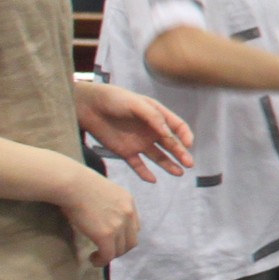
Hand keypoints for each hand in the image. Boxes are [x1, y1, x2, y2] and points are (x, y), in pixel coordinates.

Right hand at [61, 167, 141, 265]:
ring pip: (121, 250)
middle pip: (131, 240)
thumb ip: (109, 205)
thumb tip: (101, 218)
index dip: (124, 237)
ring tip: (97, 257)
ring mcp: (119, 225)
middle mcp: (128, 213)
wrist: (72, 184)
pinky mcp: (106, 235)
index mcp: (128, 202)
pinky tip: (93, 259)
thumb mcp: (103, 192)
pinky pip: (109, 255)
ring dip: (110, 256)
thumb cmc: (79, 184)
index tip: (112, 240)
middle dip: (119, 249)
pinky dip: (102, 261)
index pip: (134, 226)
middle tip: (105, 251)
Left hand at [75, 80, 191, 182]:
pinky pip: (138, 165)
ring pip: (158, 157)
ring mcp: (139, 142)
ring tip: (179, 173)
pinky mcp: (125, 152)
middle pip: (171, 144)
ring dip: (169, 165)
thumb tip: (169, 134)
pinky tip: (152, 180)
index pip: (177, 127)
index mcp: (158, 116)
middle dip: (181, 154)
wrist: (89, 106)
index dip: (185, 135)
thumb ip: (153, 117)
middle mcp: (151, 131)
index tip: (188, 144)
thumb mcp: (136, 104)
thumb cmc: (115, 99)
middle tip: (189, 163)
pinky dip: (144, 173)